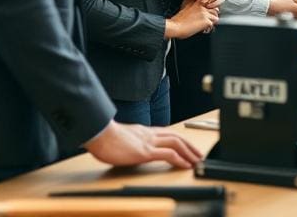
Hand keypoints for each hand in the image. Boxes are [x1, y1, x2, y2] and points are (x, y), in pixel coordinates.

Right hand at [84, 120, 201, 168]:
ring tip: (196, 160)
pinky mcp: (145, 151)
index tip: (186, 147)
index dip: (179, 140)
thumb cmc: (104, 137)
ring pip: (176, 143)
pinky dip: (179, 159)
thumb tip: (129, 148)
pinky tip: (185, 164)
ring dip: (189, 152)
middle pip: (176, 136)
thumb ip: (129, 141)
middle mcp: (149, 134)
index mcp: (144, 132)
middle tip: (198, 154)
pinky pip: (168, 154)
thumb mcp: (121, 138)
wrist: (98, 133)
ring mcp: (148, 142)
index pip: (167, 133)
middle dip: (189, 145)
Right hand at [165, 0, 218, 38]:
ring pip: (215, 17)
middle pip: (214, 10)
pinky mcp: (206, 21)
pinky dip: (209, 28)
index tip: (206, 15)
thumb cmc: (177, 20)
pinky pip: (212, 25)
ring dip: (211, 22)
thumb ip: (193, 7)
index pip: (209, 4)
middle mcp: (202, 6)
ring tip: (205, 26)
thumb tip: (199, 11)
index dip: (209, 10)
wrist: (174, 26)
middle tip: (207, 21)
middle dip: (212, 16)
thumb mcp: (185, 8)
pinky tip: (203, 30)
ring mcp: (205, 13)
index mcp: (197, 2)